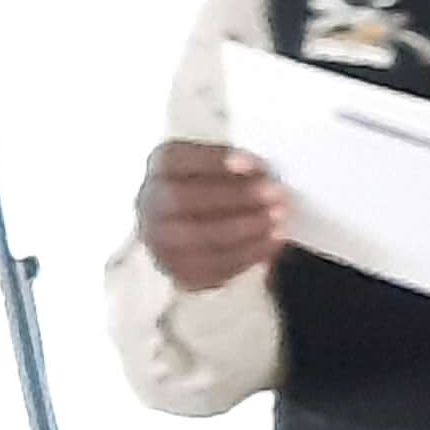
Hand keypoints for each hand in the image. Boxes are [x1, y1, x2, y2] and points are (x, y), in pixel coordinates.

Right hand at [139, 137, 285, 292]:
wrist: (215, 231)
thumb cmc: (225, 190)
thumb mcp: (227, 168)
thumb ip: (239, 167)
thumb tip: (263, 173)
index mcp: (159, 167)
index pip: (173, 159)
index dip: (212, 161)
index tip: (254, 163)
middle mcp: (150, 203)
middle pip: (181, 199)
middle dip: (235, 197)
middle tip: (276, 194)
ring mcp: (159, 241)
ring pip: (195, 237)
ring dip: (244, 228)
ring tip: (279, 218)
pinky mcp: (178, 271)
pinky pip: (210, 267)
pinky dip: (247, 254)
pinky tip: (273, 242)